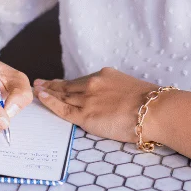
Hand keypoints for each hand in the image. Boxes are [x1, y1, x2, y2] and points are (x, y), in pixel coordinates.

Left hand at [33, 67, 157, 143]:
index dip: (66, 82)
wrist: (153, 110)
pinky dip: (50, 102)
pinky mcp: (86, 115)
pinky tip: (41, 97)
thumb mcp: (129, 86)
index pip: (80, 80)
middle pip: (67, 85)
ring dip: (47, 92)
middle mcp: (92, 84)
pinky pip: (63, 110)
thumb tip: (112, 98)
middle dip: (51, 85)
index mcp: (104, 75)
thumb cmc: (149, 102)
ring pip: (62, 95)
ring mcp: (87, 99)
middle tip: (38, 83)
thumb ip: (115, 89)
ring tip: (36, 91)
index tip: (56, 81)